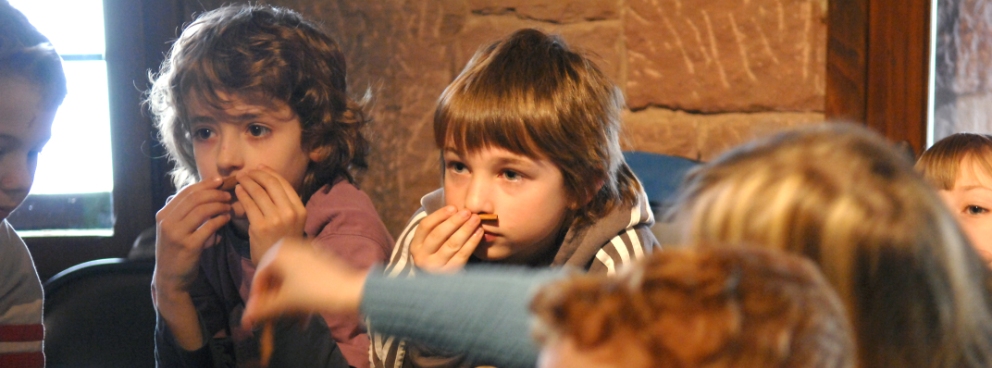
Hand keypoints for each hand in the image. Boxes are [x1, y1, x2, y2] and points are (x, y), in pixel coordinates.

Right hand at [154, 177, 231, 295]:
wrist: (170, 278)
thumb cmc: (177, 251)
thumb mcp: (175, 229)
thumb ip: (185, 213)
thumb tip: (204, 193)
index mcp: (163, 214)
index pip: (186, 192)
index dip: (205, 184)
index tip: (220, 181)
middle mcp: (167, 222)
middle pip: (195, 198)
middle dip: (215, 193)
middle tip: (228, 195)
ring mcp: (176, 234)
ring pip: (202, 210)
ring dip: (219, 205)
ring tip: (229, 206)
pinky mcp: (188, 246)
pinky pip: (209, 227)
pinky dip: (220, 220)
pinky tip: (226, 219)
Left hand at [234, 166, 307, 264]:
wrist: (277, 264)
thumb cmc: (282, 239)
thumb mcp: (291, 219)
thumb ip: (282, 201)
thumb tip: (266, 174)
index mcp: (300, 209)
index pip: (284, 183)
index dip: (269, 172)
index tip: (259, 167)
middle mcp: (290, 213)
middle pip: (271, 184)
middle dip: (257, 174)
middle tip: (246, 172)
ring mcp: (275, 219)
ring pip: (259, 192)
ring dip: (247, 182)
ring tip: (239, 179)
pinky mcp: (260, 226)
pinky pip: (249, 204)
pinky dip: (242, 194)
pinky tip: (237, 191)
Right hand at [241, 236, 366, 328]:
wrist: (350, 290)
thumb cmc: (315, 292)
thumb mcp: (285, 301)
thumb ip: (262, 308)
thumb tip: (245, 318)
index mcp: (279, 250)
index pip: (259, 274)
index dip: (257, 296)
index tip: (257, 312)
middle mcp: (291, 245)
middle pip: (274, 273)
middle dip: (272, 295)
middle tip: (272, 312)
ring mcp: (307, 250)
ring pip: (288, 273)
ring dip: (284, 293)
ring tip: (288, 311)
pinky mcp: (319, 257)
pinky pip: (301, 272)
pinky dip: (297, 287)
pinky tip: (302, 304)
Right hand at [410, 206, 483, 272]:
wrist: (438, 283)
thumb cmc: (437, 254)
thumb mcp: (431, 242)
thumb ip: (439, 227)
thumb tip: (457, 208)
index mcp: (415, 245)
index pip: (425, 226)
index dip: (439, 215)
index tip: (453, 207)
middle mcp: (422, 257)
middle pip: (438, 235)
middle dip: (454, 221)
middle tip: (468, 212)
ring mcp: (435, 267)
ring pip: (452, 244)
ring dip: (465, 230)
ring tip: (476, 220)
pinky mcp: (449, 274)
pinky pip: (462, 255)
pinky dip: (472, 242)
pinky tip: (479, 233)